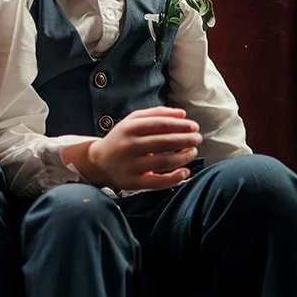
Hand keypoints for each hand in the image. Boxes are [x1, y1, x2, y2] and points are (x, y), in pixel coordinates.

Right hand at [69, 106, 201, 190]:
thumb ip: (157, 114)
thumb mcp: (133, 120)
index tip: (194, 126)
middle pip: (165, 142)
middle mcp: (129, 146)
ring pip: (164, 162)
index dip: (181, 125)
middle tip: (198, 139)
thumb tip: (183, 114)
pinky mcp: (133, 183)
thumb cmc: (122, 138)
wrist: (99, 161)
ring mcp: (130, 165)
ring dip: (184, 157)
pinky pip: (158, 182)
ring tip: (192, 152)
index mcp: (129, 128)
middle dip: (186, 140)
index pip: (161, 124)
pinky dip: (174, 178)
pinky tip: (185, 172)